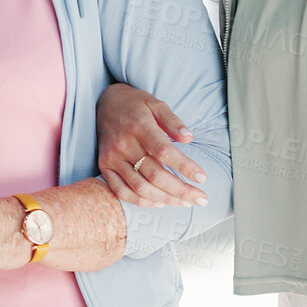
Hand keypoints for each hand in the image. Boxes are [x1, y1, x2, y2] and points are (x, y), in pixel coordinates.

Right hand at [97, 83, 206, 206]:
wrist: (105, 103)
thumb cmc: (136, 105)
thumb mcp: (157, 104)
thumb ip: (173, 121)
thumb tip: (189, 138)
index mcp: (139, 127)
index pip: (164, 152)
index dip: (184, 167)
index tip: (202, 177)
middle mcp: (124, 144)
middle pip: (154, 175)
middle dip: (180, 190)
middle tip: (200, 198)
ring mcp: (112, 157)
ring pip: (140, 187)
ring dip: (165, 199)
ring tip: (185, 202)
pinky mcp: (104, 166)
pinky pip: (121, 191)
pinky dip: (141, 201)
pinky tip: (159, 203)